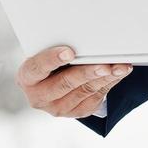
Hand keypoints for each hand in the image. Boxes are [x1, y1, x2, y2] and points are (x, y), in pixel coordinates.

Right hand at [17, 45, 131, 117]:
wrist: (51, 81)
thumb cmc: (49, 60)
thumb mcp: (44, 52)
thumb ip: (57, 47)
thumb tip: (82, 36)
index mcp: (27, 78)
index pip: (37, 68)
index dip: (52, 59)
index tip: (69, 51)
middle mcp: (40, 97)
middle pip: (65, 84)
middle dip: (87, 72)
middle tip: (103, 64)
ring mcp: (58, 108)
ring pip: (85, 91)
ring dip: (105, 77)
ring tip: (120, 66)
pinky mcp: (77, 112)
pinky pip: (96, 97)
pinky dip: (110, 83)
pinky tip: (119, 73)